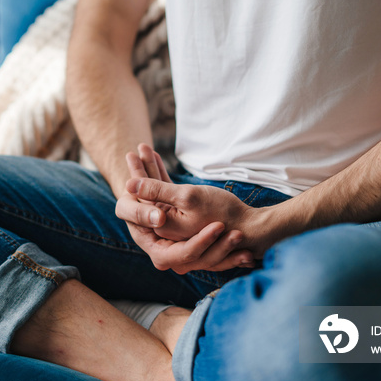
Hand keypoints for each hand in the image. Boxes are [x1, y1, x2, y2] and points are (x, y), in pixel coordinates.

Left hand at [116, 145, 255, 273]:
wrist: (253, 229)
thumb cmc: (224, 213)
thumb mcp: (188, 198)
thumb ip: (157, 191)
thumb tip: (127, 185)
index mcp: (161, 231)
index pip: (142, 202)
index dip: (137, 176)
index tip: (130, 155)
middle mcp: (166, 232)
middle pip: (148, 198)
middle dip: (142, 171)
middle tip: (134, 149)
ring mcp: (177, 226)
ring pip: (159, 194)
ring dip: (152, 171)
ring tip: (144, 148)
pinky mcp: (187, 219)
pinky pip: (170, 197)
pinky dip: (165, 179)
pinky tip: (158, 161)